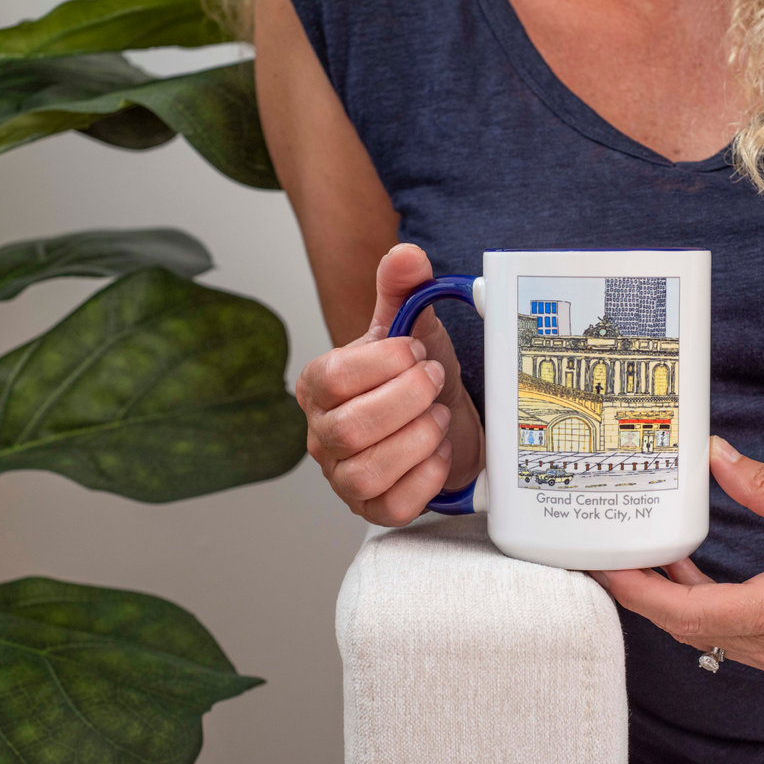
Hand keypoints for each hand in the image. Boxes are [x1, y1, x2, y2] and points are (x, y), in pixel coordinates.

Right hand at [295, 244, 483, 524]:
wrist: (445, 423)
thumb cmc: (419, 379)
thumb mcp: (413, 329)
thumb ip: (403, 290)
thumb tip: (406, 255)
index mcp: (318, 386)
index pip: (332, 377)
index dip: (384, 363)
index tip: (417, 352)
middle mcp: (322, 434)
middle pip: (348, 428)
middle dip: (406, 401)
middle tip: (435, 383)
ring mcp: (344, 477)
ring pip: (365, 473)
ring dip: (416, 441)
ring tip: (437, 417)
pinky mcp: (374, 509)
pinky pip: (391, 506)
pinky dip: (424, 479)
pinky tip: (439, 453)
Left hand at [590, 437, 763, 678]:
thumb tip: (718, 456)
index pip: (685, 614)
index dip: (637, 593)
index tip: (606, 569)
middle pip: (689, 630)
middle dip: (646, 596)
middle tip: (616, 558)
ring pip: (713, 639)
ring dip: (678, 603)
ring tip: (654, 559)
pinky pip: (740, 641)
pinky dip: (711, 612)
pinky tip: (703, 579)